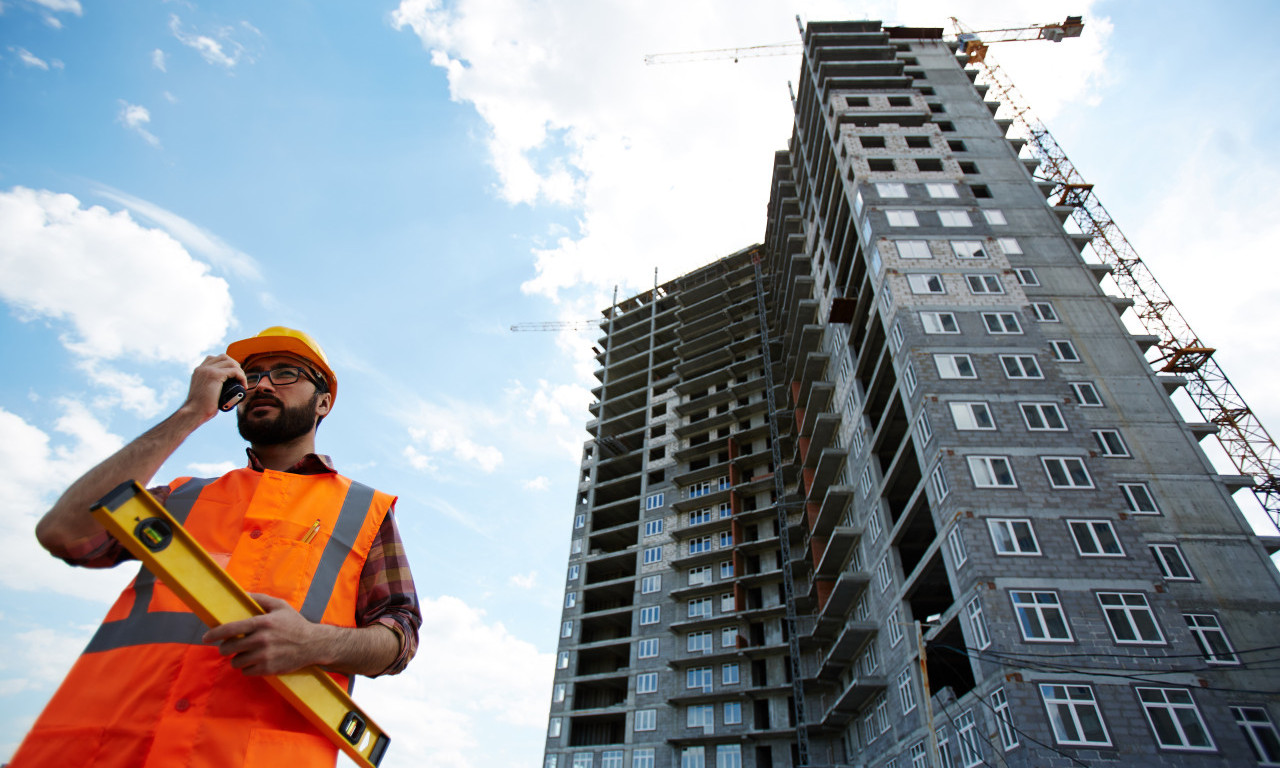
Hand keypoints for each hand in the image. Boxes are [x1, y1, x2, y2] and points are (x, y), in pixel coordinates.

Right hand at [183, 354, 246, 421]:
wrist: (194, 413)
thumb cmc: (201, 408)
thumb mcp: (205, 392)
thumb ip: (212, 385)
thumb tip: (227, 388)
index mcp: (199, 370)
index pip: (216, 358)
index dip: (228, 365)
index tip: (234, 376)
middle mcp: (202, 368)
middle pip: (225, 357)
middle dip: (235, 366)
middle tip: (240, 379)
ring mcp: (208, 370)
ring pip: (231, 363)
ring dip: (240, 372)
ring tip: (242, 383)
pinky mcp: (215, 375)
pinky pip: (235, 371)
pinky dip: (242, 377)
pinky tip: (243, 385)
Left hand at [203, 593, 325, 675]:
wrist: (313, 645)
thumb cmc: (295, 624)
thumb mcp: (280, 606)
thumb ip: (260, 599)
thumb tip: (241, 594)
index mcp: (262, 623)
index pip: (231, 629)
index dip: (214, 634)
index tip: (206, 637)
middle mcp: (261, 640)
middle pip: (229, 648)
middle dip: (225, 648)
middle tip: (229, 646)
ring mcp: (264, 656)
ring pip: (236, 662)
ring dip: (237, 659)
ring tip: (245, 654)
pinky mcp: (268, 669)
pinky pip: (246, 671)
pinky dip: (248, 668)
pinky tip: (255, 661)